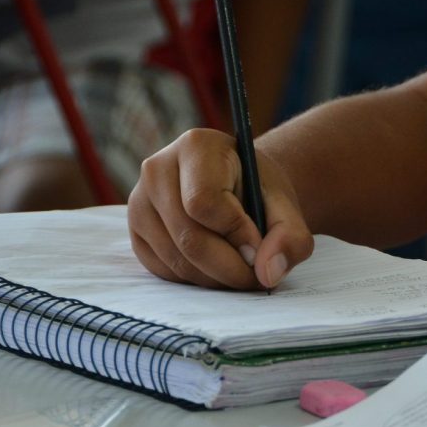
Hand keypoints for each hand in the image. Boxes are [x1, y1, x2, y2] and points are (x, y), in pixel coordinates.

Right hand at [128, 128, 313, 289]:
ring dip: (217, 279)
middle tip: (258, 276)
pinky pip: (164, 270)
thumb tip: (269, 274)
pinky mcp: (136, 232)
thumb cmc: (258, 191)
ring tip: (243, 272)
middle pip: (188, 236)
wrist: (237, 188)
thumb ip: (290, 236)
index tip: (260, 249)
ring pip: (177, 259)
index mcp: (196, 146)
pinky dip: (197, 280)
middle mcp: (157, 169)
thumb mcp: (285, 205)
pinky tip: (218, 268)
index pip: (204, 202)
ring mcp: (139, 202)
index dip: (235, 234)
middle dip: (230, 267)